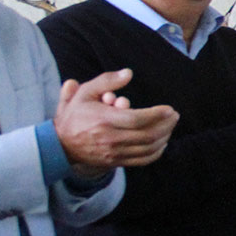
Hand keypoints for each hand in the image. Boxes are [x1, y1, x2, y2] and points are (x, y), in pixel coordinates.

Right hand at [55, 69, 178, 175]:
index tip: (169, 109)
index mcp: (104, 120)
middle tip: (174, 116)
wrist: (60, 145)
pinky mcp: (116, 162)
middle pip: (147, 134)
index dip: (158, 114)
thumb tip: (128, 73)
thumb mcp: (85, 93)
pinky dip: (156, 152)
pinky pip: (142, 160)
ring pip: (147, 148)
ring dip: (164, 137)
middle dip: (166, 125)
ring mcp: (114, 153)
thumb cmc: (75, 116)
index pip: (138, 119)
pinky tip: (162, 142)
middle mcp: (111, 139)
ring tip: (170, 126)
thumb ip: (106, 81)